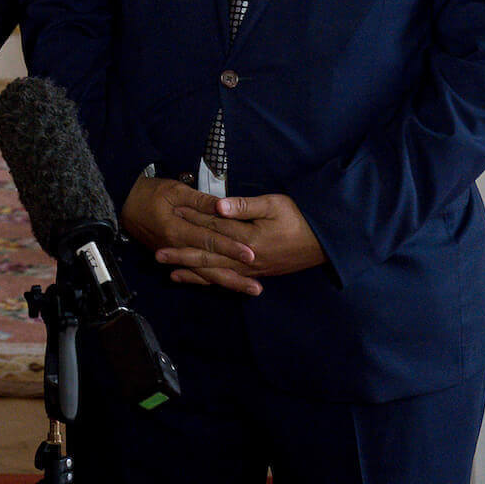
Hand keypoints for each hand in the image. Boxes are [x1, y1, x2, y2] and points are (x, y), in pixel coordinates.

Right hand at [120, 174, 257, 294]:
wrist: (123, 203)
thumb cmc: (150, 193)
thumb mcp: (175, 190)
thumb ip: (199, 200)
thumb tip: (223, 206)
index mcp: (177, 229)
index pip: (209, 241)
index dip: (230, 247)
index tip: (251, 254)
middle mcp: (177, 247)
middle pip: (209, 266)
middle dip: (234, 277)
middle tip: (257, 287)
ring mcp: (174, 254)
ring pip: (203, 274)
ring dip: (227, 283)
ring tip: (248, 289)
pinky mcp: (172, 256)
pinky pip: (193, 272)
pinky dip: (209, 280)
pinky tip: (225, 285)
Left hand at [157, 191, 326, 294]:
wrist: (325, 242)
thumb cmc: (300, 218)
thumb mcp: (275, 204)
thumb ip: (245, 206)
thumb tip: (218, 204)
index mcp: (249, 239)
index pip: (214, 228)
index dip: (192, 221)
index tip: (172, 215)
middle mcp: (247, 259)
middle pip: (209, 256)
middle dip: (182, 254)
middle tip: (158, 254)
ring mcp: (251, 269)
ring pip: (216, 272)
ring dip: (192, 272)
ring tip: (170, 272)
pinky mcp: (256, 273)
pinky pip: (228, 280)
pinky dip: (210, 281)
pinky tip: (196, 281)